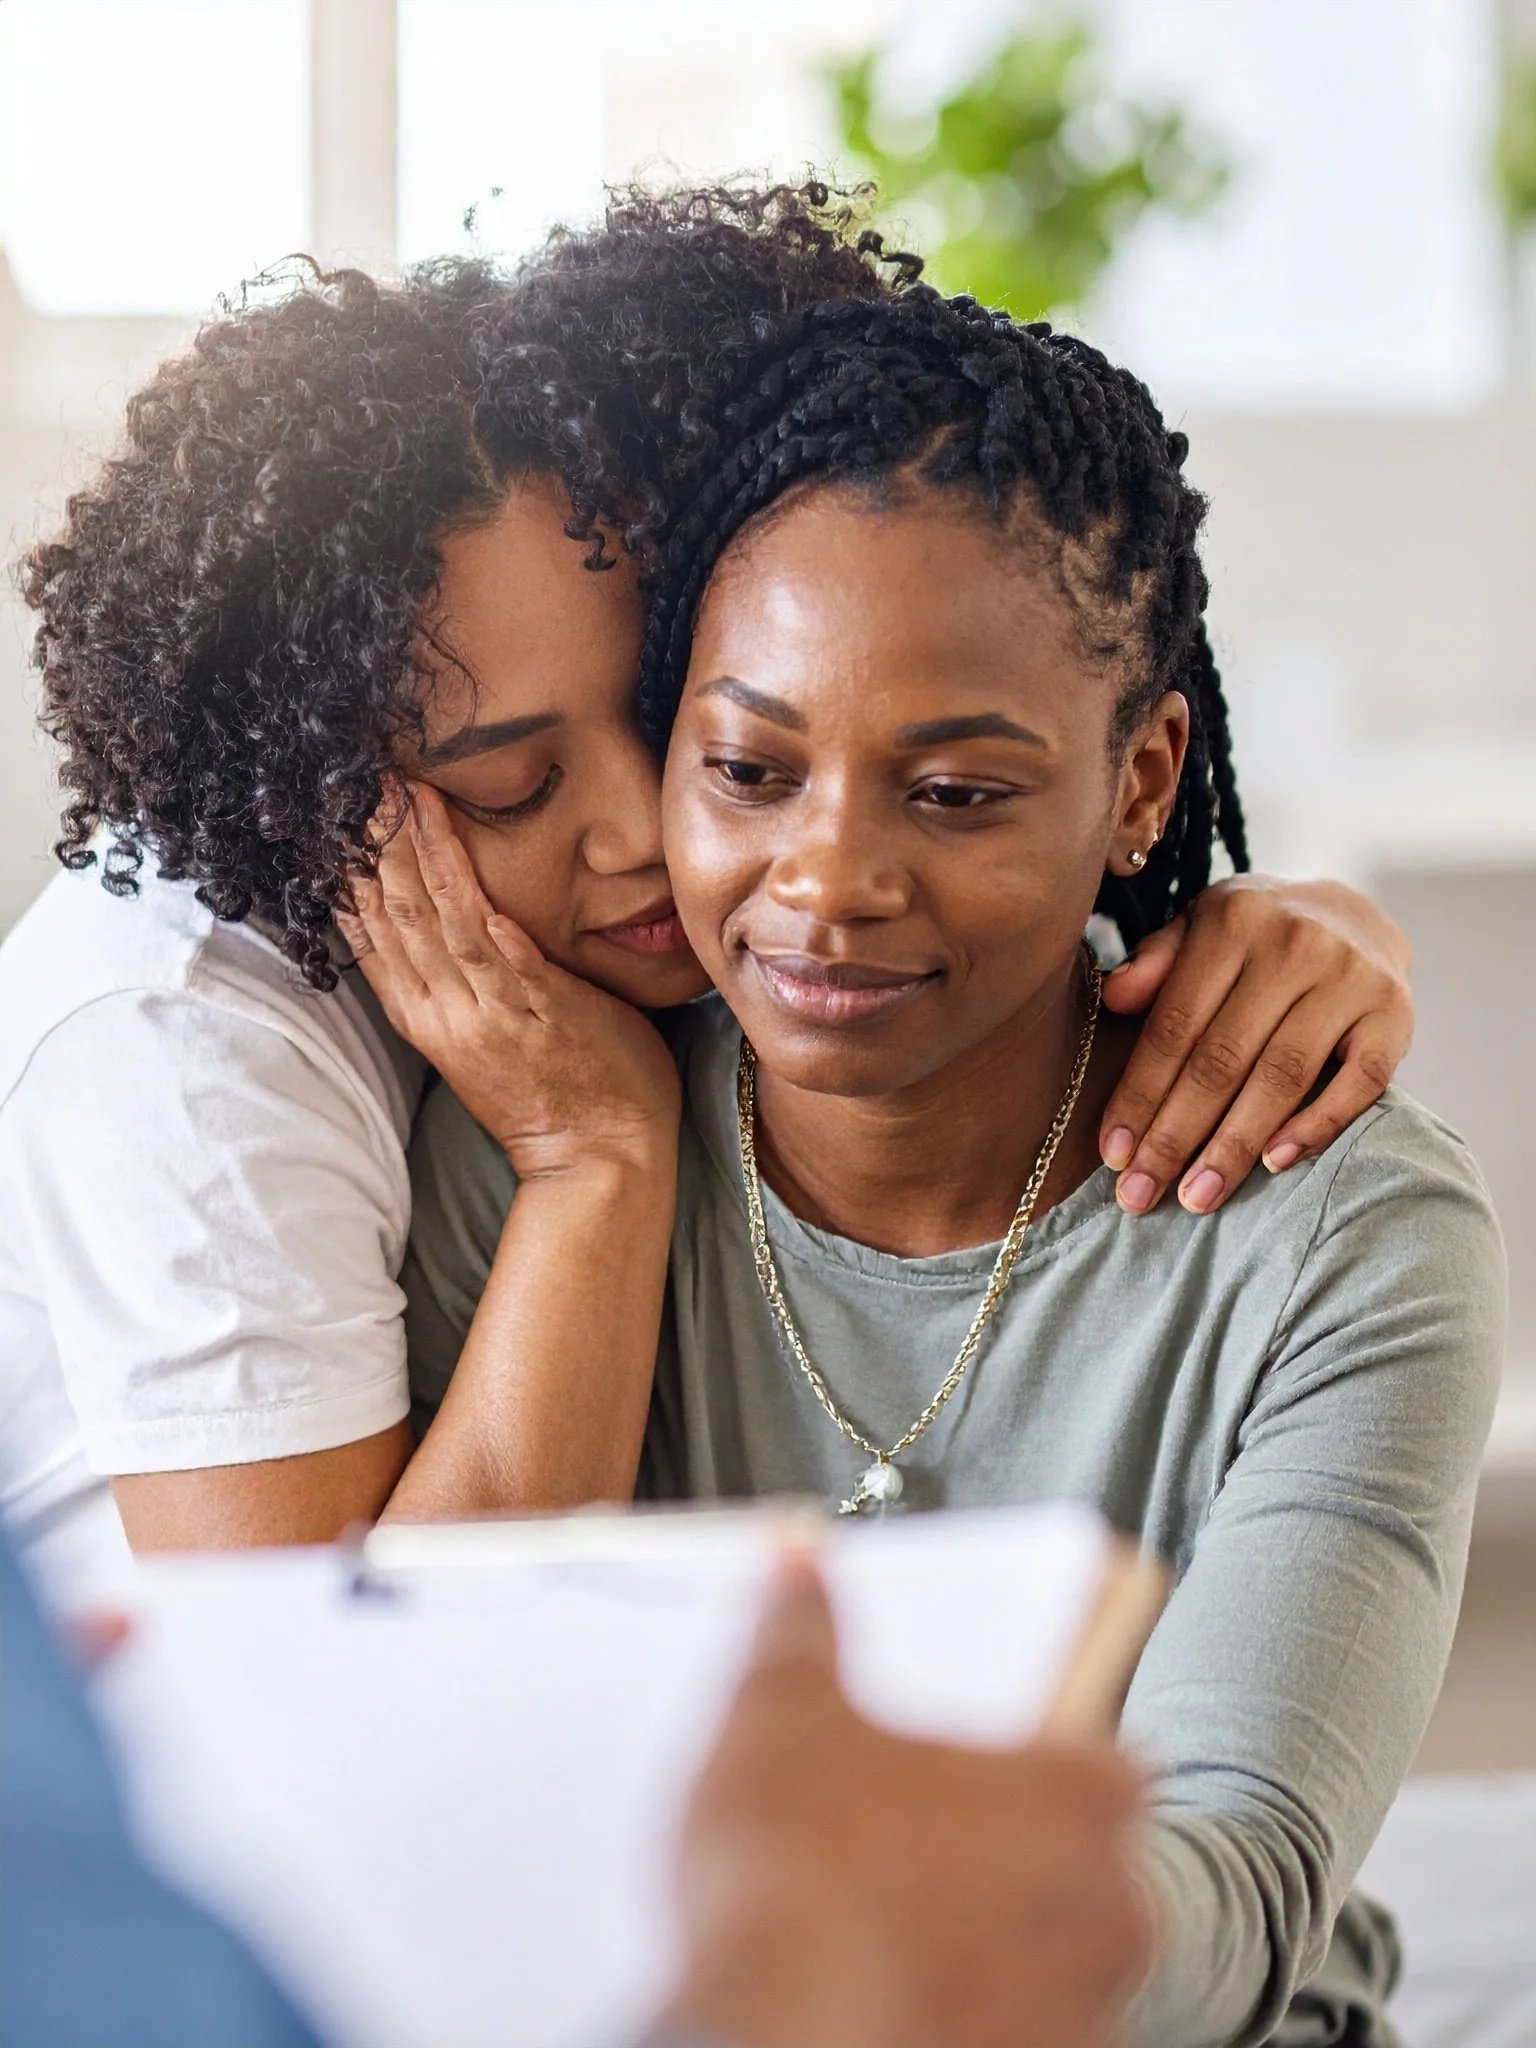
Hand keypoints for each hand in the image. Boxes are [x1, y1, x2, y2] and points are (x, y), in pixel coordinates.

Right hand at [338, 784, 679, 1175]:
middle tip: (367, 779)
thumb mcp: (478, 1034)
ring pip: (444, 923)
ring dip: (425, 856)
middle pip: (398, 914)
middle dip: (380, 843)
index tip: (342, 814)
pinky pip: (509, 960)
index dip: (354, 871)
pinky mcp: (545, 1014)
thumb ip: (453, 979)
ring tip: (409, 796)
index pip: (371, 932)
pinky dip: (488, 919)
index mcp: (423, 1014)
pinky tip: (470, 878)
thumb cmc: (550, 1091)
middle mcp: (445, 1011)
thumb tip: (444, 920)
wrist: (595, 1158)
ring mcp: (492, 1013)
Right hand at [665, 1555, 1151, 2047]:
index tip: (1010, 1732)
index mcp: (1075, 1798)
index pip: (1110, 1746)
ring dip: (990, 1943)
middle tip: (916, 1836)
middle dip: (1009, 1849)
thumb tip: (801, 1571)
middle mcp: (1107, 1912)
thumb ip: (801, 1630)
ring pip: (1050, 1960)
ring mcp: (1077, 2017)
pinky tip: (884, 1998)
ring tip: (888, 1928)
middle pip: (1081, 1859)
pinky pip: (1010, 2034)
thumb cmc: (795, 1895)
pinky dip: (963, 2015)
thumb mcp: (775, 1718)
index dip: (1051, 1738)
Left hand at [1099, 874, 1413, 1214]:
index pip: (1174, 1025)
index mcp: (1232, 921)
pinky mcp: (1396, 1015)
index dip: (1140, 1094)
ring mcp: (1351, 979)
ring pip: (1281, 1079)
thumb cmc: (1254, 938)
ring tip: (1196, 1197)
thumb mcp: (1197, 928)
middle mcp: (1295, 944)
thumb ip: (1156, 961)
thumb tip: (1114, 997)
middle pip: (1222, 1060)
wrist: (1355, 915)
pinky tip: (1274, 1164)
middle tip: (1139, 1196)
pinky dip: (1316, 1126)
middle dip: (1174, 1137)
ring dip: (1232, 1147)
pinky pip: (1358, 1083)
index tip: (1112, 1154)